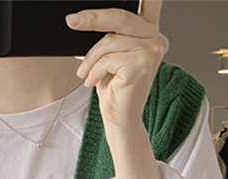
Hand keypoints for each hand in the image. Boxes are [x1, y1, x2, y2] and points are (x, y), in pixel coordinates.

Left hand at [66, 0, 167, 130]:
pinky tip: (94, 82)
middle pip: (119, 17)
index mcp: (149, 31)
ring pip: (110, 41)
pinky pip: (108, 57)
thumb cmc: (115, 87)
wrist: (120, 117)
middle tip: (72, 21)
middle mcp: (156, 38)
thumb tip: (85, 16)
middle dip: (91, 18)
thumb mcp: (111, 53)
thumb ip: (111, 32)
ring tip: (87, 73)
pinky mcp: (142, 64)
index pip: (149, 1)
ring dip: (91, 59)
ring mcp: (152, 50)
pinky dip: (95, 70)